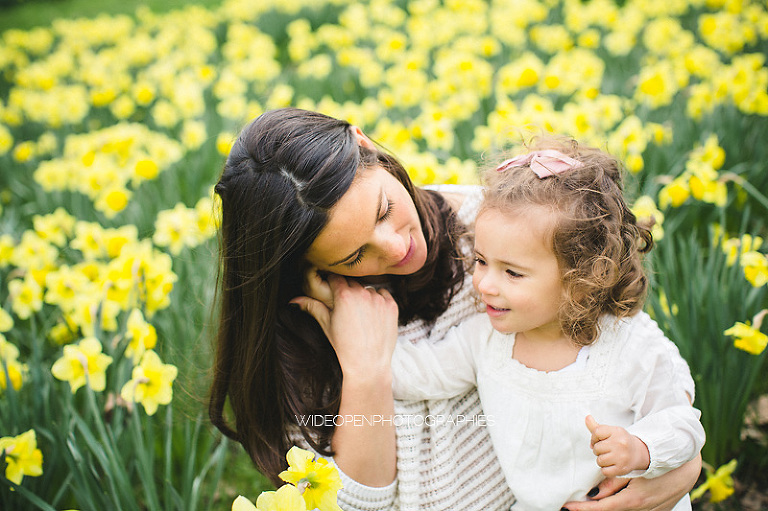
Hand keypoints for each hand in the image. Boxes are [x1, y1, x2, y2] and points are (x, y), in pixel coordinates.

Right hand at [291, 274, 398, 377]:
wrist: (368, 365)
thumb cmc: (344, 347)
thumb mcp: (326, 325)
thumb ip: (312, 307)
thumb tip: (294, 300)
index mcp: (344, 296)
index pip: (336, 278)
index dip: (332, 284)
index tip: (332, 289)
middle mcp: (363, 294)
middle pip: (352, 283)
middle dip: (347, 291)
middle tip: (345, 307)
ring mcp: (379, 299)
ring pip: (367, 289)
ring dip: (363, 296)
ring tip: (360, 315)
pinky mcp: (392, 305)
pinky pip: (383, 294)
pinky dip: (378, 301)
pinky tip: (372, 315)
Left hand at [561, 455, 701, 510]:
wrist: (682, 470)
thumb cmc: (655, 467)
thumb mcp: (631, 472)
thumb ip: (612, 482)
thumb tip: (594, 493)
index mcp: (632, 500)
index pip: (602, 508)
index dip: (584, 509)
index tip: (568, 507)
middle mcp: (639, 509)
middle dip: (589, 509)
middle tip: (572, 505)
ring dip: (603, 506)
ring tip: (584, 503)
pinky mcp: (651, 510)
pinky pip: (629, 509)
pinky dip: (616, 506)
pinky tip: (607, 500)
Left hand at [586, 415, 649, 477]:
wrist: (638, 453)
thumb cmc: (620, 441)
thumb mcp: (611, 431)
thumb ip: (596, 426)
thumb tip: (587, 417)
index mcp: (617, 432)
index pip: (596, 432)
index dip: (594, 438)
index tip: (599, 440)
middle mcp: (620, 443)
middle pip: (596, 448)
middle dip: (598, 450)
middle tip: (606, 450)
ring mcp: (622, 457)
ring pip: (599, 460)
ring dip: (601, 460)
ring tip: (609, 457)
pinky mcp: (622, 469)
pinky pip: (604, 471)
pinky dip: (605, 469)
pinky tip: (611, 465)